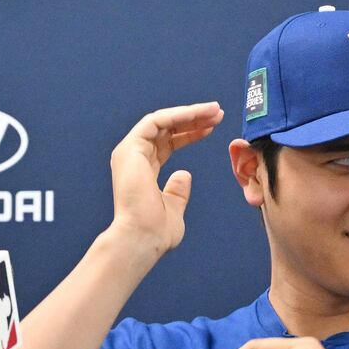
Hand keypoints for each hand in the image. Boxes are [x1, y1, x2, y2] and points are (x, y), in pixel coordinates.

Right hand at [106, 103, 223, 256]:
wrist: (142, 238)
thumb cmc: (155, 232)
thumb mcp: (173, 209)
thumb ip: (177, 192)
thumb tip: (184, 174)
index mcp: (142, 172)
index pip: (167, 144)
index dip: (190, 134)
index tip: (213, 128)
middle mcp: (133, 159)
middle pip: (166, 129)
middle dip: (193, 119)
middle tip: (218, 112)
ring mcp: (130, 152)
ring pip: (162, 121)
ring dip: (189, 113)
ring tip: (214, 110)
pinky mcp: (130, 148)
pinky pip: (156, 121)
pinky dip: (178, 115)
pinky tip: (199, 114)